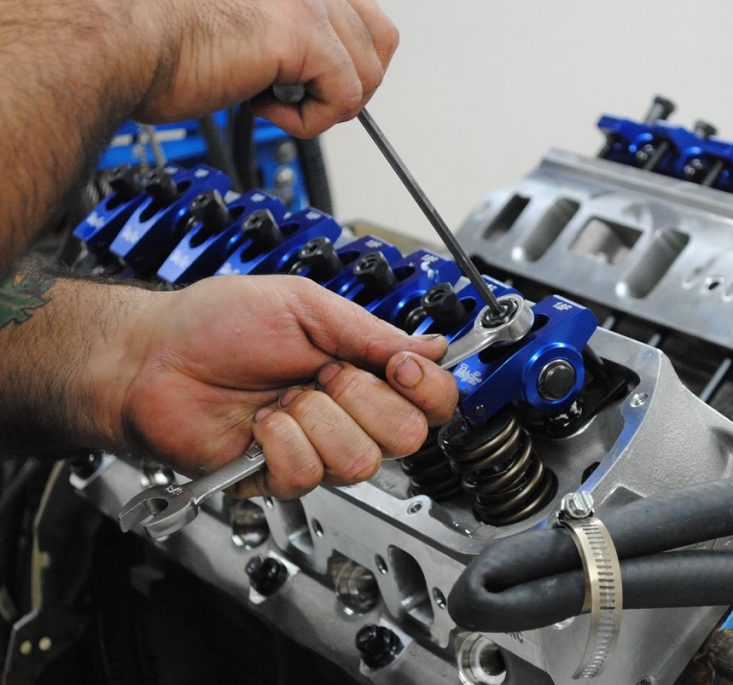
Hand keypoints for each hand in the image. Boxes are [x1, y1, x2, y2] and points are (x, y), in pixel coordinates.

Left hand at [109, 275, 456, 498]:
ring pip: (359, 461)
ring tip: (282, 398)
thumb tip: (432, 346)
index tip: (401, 367)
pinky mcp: (279, 477)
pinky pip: (307, 475)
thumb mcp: (303, 307)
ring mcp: (315, 449)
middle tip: (324, 374)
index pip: (432, 400)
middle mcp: (346, 415)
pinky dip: (279, 441)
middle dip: (364, 400)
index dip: (429, 389)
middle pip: (406, 437)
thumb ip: (371, 331)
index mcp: (362, 370)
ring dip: (316, 420)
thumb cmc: (214, 324)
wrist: (151, 358)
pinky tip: (259, 424)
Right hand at [132, 0, 398, 136]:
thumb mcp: (248, 31)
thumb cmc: (162, 41)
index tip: (314, 82)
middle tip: (303, 100)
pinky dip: (312, 121)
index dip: (347, 61)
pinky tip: (266, 109)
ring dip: (327, 105)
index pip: (365, 17)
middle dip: (348, 85)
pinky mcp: (303, 34)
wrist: (121, 45)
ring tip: (275, 102)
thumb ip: (291, 39)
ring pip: (368, 75)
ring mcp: (308, 1)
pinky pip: (346, 98)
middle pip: (380, 44)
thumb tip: (321, 69)